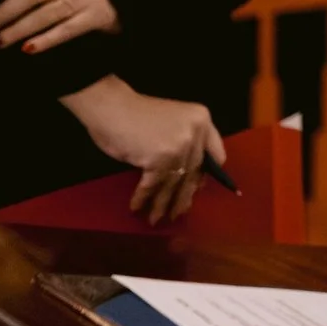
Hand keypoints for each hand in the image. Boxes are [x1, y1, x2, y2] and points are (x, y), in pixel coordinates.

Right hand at [61, 76, 225, 225]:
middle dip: (183, 197)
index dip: (207, 175)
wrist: (110, 106)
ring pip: (174, 183)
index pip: (216, 154)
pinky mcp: (159, 159)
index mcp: (203, 120)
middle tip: (178, 214)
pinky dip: (143, 198)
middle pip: (194, 173)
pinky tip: (137, 207)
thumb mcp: (173, 122)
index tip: (200, 190)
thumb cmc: (136, 113)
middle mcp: (196, 133)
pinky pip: (153, 185)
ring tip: (156, 219)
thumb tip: (189, 177)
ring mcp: (179, 146)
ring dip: (162, 205)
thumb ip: (186, 142)